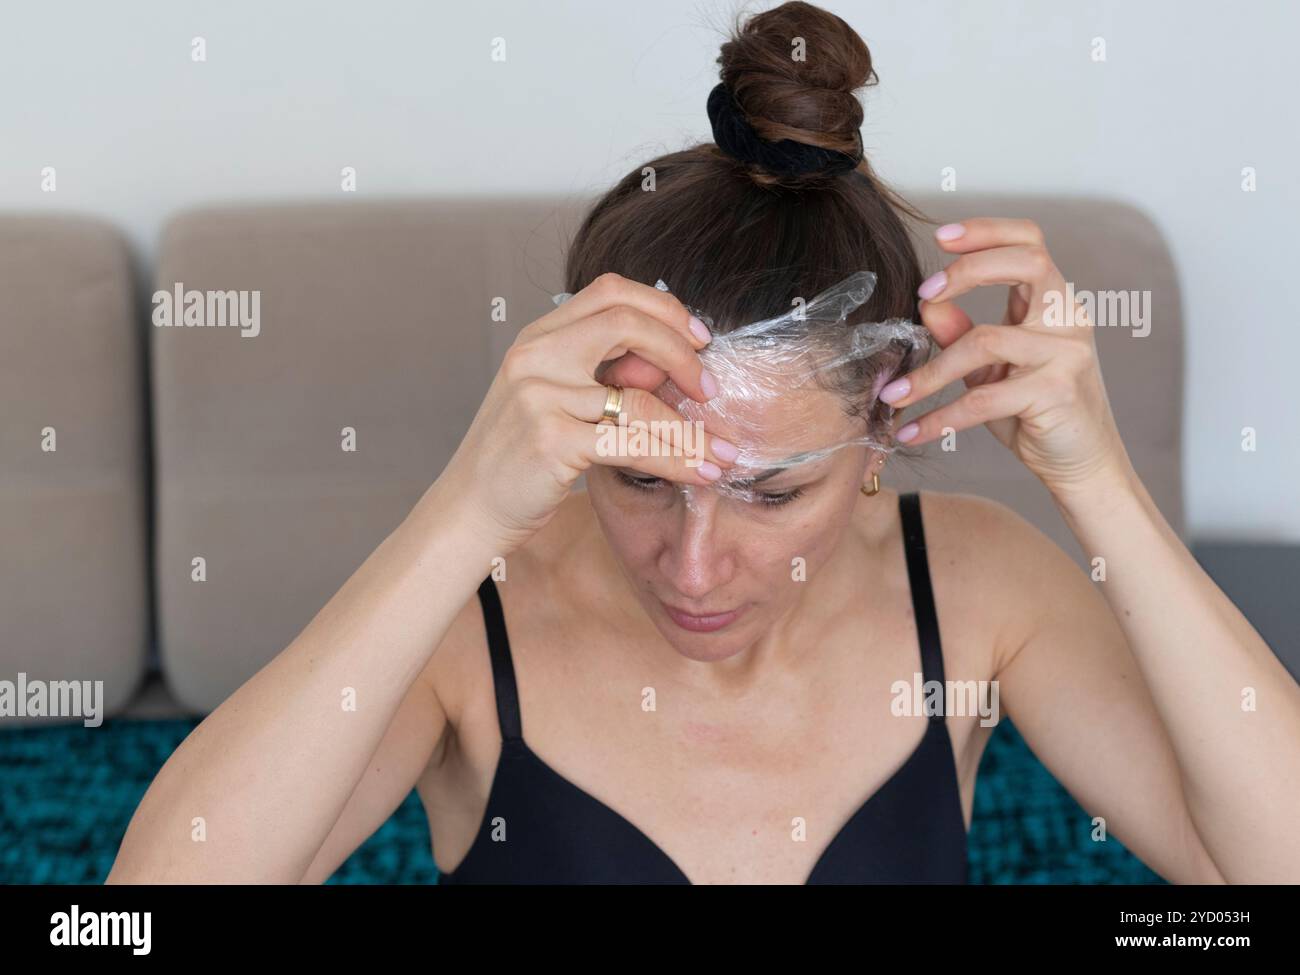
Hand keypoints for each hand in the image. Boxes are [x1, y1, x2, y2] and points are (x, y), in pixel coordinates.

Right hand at [434, 273, 738, 553]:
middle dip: (682, 353)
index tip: (699, 338)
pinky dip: (677, 460)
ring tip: (724, 450)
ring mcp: (540, 397)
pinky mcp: (551, 441)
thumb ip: (600, 374)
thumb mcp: (551, 399)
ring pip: (640, 399)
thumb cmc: (517, 458)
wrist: (468, 510)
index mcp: (538, 337)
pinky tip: (700, 472)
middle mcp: (536, 357)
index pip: (610, 292)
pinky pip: (633, 445)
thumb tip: (669, 364)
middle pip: (627, 323)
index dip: (664, 308)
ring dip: (693, 428)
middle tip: (711, 389)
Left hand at [878, 217, 1136, 499]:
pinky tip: (911, 431)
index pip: (1031, 243)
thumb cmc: (1037, 413)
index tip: (941, 237)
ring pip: (986, 340)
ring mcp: (1067, 354)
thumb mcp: (993, 369)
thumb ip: (963, 333)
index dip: (988, 231)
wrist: (1083, 466)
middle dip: (969, 270)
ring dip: (931, 371)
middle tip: (923, 293)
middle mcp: (1068, 320)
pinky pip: (982, 398)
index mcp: (1054, 305)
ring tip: (894, 394)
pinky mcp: (1056, 393)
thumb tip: (928, 304)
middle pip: (1027, 263)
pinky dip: (940, 417)